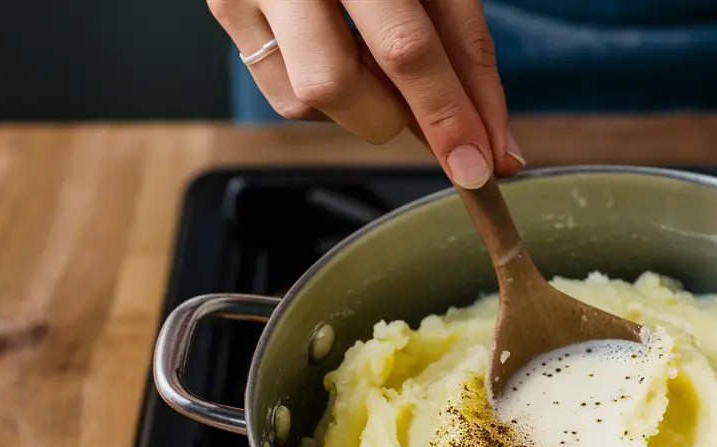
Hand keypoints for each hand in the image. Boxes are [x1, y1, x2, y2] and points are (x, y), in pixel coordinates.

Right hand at [209, 0, 524, 187]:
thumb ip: (464, 48)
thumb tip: (489, 137)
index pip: (409, 46)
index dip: (452, 113)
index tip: (485, 161)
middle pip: (341, 83)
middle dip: (408, 121)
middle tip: (453, 134)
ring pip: (311, 98)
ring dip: (369, 107)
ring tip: (388, 65)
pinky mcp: (227, 8)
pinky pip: (285, 93)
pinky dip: (332, 97)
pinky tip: (347, 57)